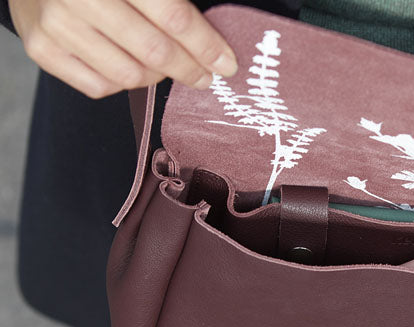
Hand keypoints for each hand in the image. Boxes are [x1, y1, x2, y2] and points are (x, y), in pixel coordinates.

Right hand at [9, 0, 237, 98]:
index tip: (227, 63)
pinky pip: (100, 87)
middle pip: (154, 51)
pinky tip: (128, 65)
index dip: (205, 44)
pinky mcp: (42, 49)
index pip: (172, 15)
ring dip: (156, 75)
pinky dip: (122, 83)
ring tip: (163, 65)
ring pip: (130, 75)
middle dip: (188, 68)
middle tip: (205, 76)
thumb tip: (213, 44)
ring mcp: (56, 24)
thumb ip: (170, 2)